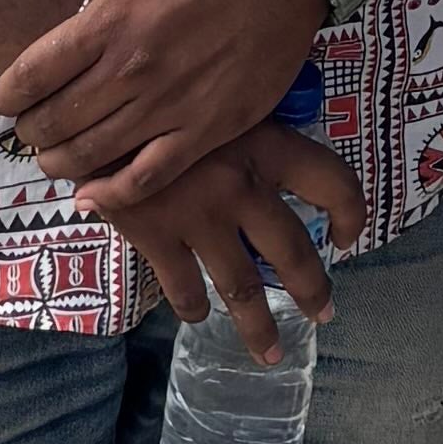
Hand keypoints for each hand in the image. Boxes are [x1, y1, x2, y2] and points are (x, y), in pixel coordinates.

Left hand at [0, 0, 309, 195]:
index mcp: (107, 22)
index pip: (31, 74)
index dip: (6, 96)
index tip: (4, 101)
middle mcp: (131, 69)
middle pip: (55, 121)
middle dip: (31, 133)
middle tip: (30, 131)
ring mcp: (168, 104)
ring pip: (93, 154)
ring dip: (61, 162)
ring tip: (55, 157)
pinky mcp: (205, 130)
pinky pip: (148, 177)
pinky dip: (113, 194)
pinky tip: (92, 196)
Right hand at [111, 120, 370, 354]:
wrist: (92, 99)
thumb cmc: (163, 90)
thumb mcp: (219, 97)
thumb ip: (250, 124)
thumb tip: (279, 150)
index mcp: (266, 141)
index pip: (332, 180)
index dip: (351, 213)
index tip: (347, 236)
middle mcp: (242, 184)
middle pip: (294, 252)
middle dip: (312, 290)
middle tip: (323, 313)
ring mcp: (199, 216)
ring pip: (242, 287)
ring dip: (258, 326)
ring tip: (271, 353)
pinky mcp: (155, 234)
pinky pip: (184, 288)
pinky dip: (193, 306)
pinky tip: (198, 313)